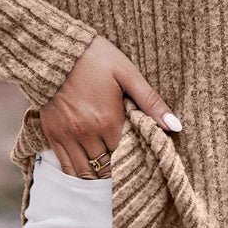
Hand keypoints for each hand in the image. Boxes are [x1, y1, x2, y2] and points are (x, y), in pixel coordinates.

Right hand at [39, 34, 181, 178]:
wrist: (53, 50)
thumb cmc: (94, 58)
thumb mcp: (127, 73)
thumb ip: (150, 102)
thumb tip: (175, 126)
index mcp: (108, 120)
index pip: (127, 155)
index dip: (135, 159)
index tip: (141, 160)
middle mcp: (86, 133)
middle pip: (106, 168)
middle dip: (117, 171)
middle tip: (126, 171)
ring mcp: (67, 136)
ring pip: (85, 174)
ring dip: (97, 177)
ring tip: (108, 175)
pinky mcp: (52, 135)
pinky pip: (66, 166)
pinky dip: (78, 174)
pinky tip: (87, 172)